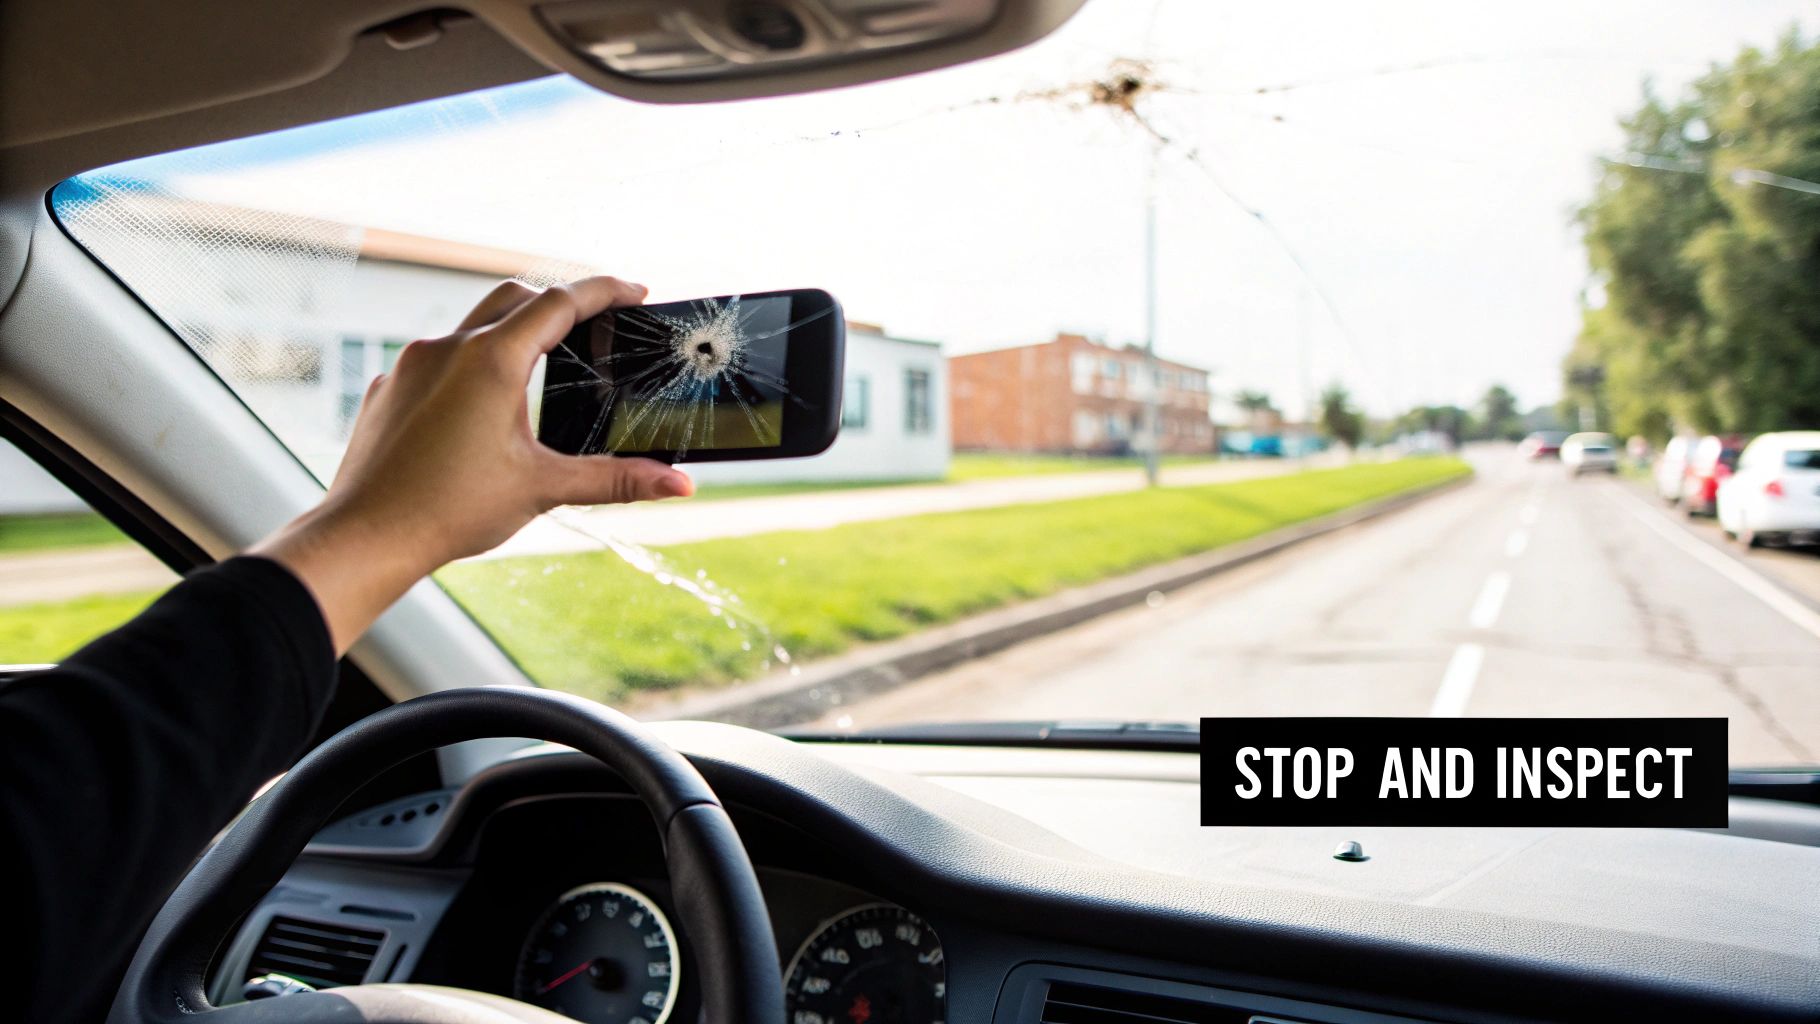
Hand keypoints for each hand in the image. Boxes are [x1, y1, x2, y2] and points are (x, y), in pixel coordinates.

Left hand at [253, 276, 692, 652]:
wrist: (365, 537)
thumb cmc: (449, 512)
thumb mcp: (543, 489)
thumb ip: (616, 480)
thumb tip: (679, 485)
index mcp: (493, 361)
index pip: (561, 302)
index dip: (604, 291)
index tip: (634, 290)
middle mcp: (449, 348)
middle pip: (515, 296)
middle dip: (558, 301)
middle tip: (593, 320)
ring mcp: (413, 365)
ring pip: (472, 325)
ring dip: (510, 330)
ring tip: (539, 362)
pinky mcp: (390, 389)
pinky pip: (436, 359)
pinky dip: (468, 365)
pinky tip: (479, 405)